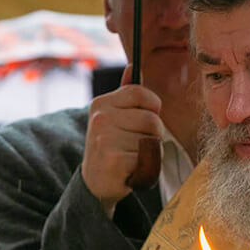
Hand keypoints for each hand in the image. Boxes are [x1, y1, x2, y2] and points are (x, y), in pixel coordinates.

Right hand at [81, 64, 162, 214]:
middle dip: (153, 135)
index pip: (140, 93)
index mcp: (102, 103)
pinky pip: (148, 159)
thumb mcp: (113, 117)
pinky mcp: (113, 160)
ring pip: (152, 140)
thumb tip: (133, 66)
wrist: (95, 183)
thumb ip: (126, 94)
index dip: (152, 107)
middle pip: (152, 119)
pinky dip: (145, 168)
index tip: (145, 119)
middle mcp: (100, 118)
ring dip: (150, 153)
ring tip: (133, 157)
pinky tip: (131, 170)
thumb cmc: (111, 146)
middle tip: (137, 145)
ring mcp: (105, 139)